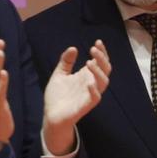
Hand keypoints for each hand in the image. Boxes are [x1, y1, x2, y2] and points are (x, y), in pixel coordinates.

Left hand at [43, 40, 110, 154]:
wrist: (51, 115)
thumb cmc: (57, 96)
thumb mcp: (60, 74)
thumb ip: (66, 62)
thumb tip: (73, 48)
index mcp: (86, 76)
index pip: (100, 62)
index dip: (102, 52)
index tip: (98, 42)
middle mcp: (91, 83)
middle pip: (105, 69)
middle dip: (102, 58)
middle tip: (93, 48)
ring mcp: (90, 94)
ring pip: (104, 82)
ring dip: (99, 71)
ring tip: (89, 62)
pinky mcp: (86, 105)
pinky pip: (95, 98)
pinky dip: (94, 90)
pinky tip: (88, 82)